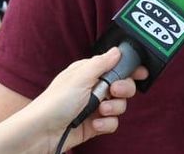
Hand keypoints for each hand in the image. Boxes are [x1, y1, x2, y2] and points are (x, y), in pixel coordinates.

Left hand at [29, 47, 148, 150]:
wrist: (42, 132)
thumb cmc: (55, 102)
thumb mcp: (80, 77)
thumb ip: (102, 63)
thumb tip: (117, 50)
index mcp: (89, 72)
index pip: (115, 66)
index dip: (129, 69)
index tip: (140, 72)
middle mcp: (94, 88)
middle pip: (123, 85)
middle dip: (124, 89)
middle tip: (115, 90)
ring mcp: (95, 107)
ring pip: (120, 105)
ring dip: (114, 108)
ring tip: (101, 110)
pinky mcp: (95, 125)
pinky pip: (112, 123)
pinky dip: (107, 124)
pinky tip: (95, 125)